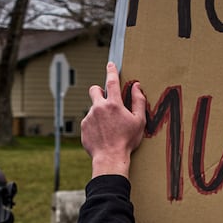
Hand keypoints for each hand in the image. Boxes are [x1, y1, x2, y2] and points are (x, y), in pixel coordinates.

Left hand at [81, 61, 146, 178]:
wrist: (110, 158)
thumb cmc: (127, 141)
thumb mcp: (139, 121)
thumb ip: (138, 101)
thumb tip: (137, 86)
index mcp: (114, 104)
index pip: (112, 81)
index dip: (111, 71)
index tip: (110, 64)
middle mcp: (99, 107)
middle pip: (94, 90)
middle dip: (98, 91)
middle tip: (106, 100)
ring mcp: (89, 117)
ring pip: (93, 109)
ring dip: (99, 113)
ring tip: (108, 129)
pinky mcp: (83, 127)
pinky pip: (89, 121)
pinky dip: (95, 125)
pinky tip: (102, 135)